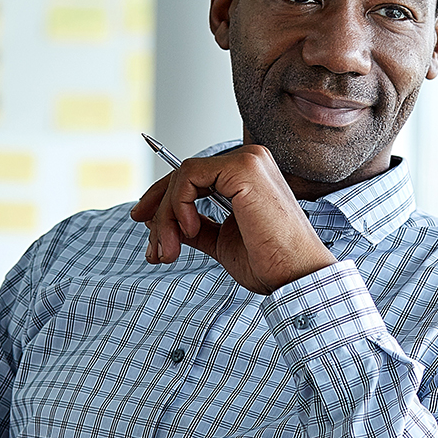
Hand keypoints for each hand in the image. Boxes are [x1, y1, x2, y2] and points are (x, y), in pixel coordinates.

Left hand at [130, 145, 335, 292]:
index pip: (194, 177)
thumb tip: (164, 222)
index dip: (162, 199)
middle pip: (183, 175)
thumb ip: (196, 227)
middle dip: (159, 213)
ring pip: (182, 177)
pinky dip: (178, 206)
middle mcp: (250, 160)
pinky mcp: (243, 168)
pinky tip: (188, 231)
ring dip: (165, 217)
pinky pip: (189, 177)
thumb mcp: (221, 241)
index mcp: (248, 175)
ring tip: (168, 252)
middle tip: (153, 249)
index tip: (142, 223)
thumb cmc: (269, 263)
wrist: (295, 276)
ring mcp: (247, 160)